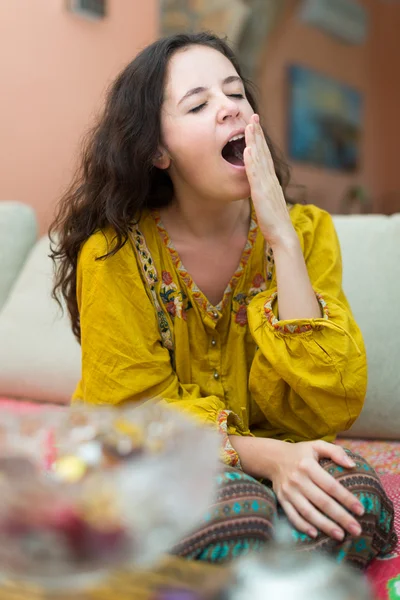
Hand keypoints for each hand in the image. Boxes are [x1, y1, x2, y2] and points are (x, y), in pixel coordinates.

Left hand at [243, 114, 294, 246]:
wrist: (283, 236)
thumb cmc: (274, 223)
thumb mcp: (267, 203)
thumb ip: (263, 193)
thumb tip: (258, 189)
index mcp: (270, 182)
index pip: (265, 157)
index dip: (260, 141)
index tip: (255, 126)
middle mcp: (270, 180)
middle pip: (264, 152)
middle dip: (258, 134)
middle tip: (253, 116)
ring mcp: (267, 186)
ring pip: (260, 159)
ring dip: (254, 142)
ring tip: (249, 126)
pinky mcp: (261, 194)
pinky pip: (255, 175)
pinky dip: (252, 161)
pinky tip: (248, 150)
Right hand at [269, 440, 363, 540]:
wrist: (273, 458)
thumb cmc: (300, 453)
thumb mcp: (317, 445)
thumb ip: (335, 452)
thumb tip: (352, 465)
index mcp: (308, 465)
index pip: (331, 485)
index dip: (346, 499)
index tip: (361, 510)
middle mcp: (297, 479)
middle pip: (322, 502)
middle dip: (341, 517)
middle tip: (357, 530)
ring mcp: (288, 491)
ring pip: (308, 512)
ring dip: (325, 526)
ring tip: (341, 536)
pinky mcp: (282, 499)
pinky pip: (292, 516)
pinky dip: (303, 526)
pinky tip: (315, 534)